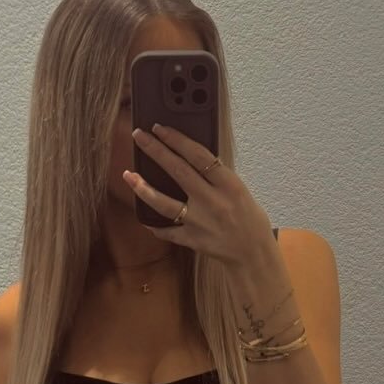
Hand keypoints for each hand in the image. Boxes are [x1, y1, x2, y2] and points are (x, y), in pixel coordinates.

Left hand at [123, 123, 273, 266]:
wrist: (254, 255)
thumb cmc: (250, 220)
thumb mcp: (239, 190)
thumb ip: (217, 177)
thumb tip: (192, 158)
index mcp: (228, 185)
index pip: (198, 155)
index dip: (176, 139)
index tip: (160, 128)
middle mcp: (212, 202)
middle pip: (178, 171)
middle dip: (156, 151)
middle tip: (139, 137)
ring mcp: (200, 222)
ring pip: (165, 203)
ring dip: (144, 188)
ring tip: (129, 176)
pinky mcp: (192, 240)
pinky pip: (168, 231)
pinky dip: (155, 225)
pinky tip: (144, 217)